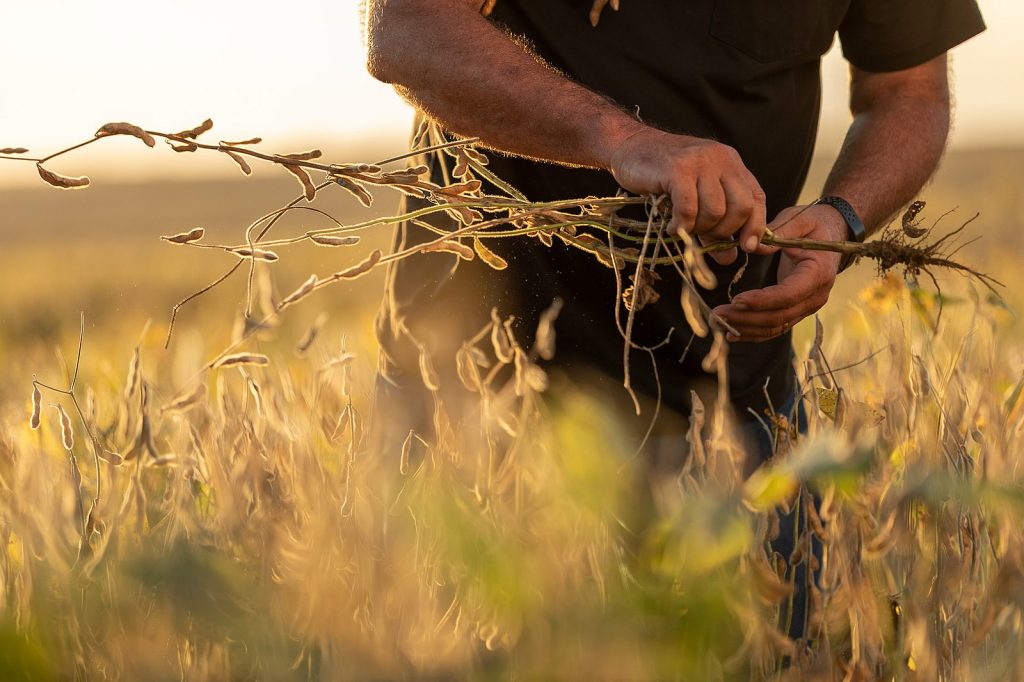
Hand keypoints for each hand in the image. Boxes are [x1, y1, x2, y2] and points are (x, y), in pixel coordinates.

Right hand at [607, 128, 765, 264]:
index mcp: (732, 164)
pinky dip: (682, 225)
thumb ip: (715, 226)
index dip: (756, 227)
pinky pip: (689, 208)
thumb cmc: (662, 175)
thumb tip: (728, 258)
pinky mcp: (678, 169)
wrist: (630, 147)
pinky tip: (672, 228)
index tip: (746, 247)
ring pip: (715, 210)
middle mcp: (721, 159)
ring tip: (684, 228)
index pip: (757, 199)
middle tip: (704, 237)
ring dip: (700, 229)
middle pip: (741, 207)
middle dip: (725, 231)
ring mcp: (700, 162)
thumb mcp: (696, 197)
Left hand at [711, 203, 845, 341]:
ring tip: (718, 323)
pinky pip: (776, 327)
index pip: (788, 295)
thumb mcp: (799, 220)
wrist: (834, 233)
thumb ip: (778, 231)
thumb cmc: (814, 223)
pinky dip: (753, 332)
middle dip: (746, 318)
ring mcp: (807, 306)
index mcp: (818, 273)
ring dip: (745, 328)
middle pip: (779, 316)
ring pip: (775, 326)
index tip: (735, 300)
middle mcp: (816, 296)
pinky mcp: (798, 310)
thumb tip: (751, 245)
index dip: (761, 301)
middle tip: (716, 314)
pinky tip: (731, 334)